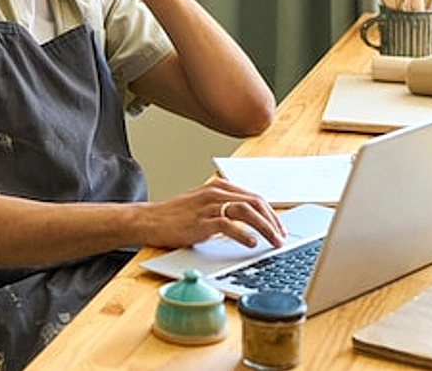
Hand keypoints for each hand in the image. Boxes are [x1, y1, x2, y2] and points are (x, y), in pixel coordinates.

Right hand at [143, 180, 285, 248]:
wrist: (149, 220)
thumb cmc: (175, 217)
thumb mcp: (203, 206)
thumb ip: (224, 209)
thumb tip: (251, 224)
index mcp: (218, 188)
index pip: (255, 198)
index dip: (272, 214)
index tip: (280, 229)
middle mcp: (215, 193)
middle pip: (255, 202)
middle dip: (274, 221)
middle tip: (282, 238)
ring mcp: (208, 206)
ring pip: (247, 211)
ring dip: (265, 227)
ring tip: (274, 242)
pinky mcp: (201, 221)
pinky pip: (228, 224)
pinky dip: (244, 234)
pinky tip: (252, 243)